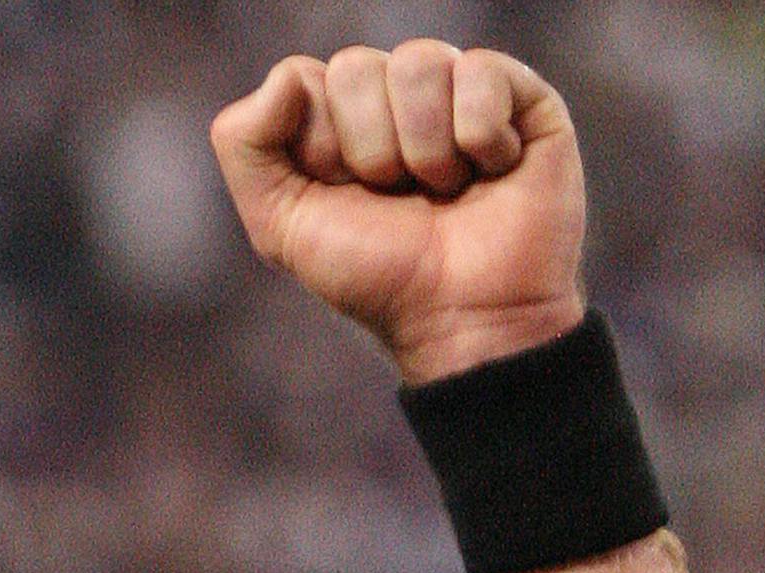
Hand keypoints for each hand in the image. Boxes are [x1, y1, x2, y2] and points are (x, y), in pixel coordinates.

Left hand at [212, 43, 584, 383]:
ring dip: (424, 151)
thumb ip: (244, 146)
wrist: (460, 318)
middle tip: (398, 198)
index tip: (344, 195)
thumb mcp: (281, 226)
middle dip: (368, 152)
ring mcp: (458, 90)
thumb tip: (287, 76)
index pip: (302, 80)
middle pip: (355, 67)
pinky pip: (479, 72)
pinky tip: (490, 175)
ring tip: (446, 193)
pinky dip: (479, 140)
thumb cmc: (375, 277)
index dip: (317, 145)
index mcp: (336, 120)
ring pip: (417, 62)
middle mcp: (394, 97)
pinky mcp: (521, 95)